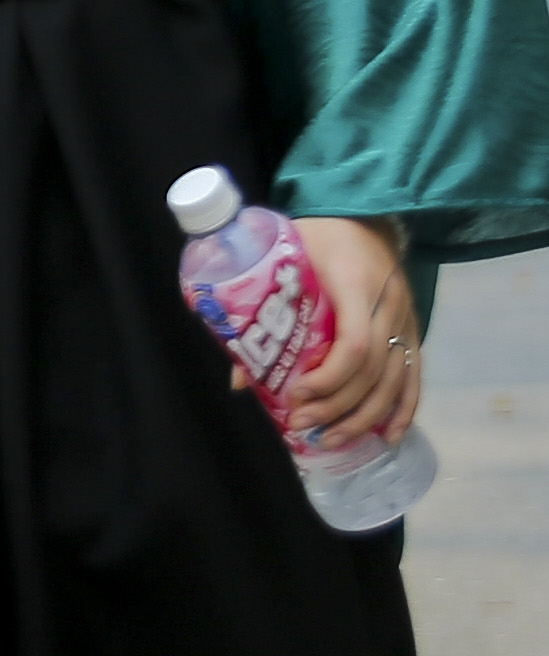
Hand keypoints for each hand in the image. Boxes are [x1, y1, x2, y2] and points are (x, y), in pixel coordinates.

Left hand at [280, 216, 422, 449]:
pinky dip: (403, 409)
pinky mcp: (412, 330)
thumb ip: (262, 309)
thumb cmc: (316, 236)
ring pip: (394, 380)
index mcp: (355, 283)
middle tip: (302, 425)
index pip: (354, 343)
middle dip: (337, 405)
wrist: (364, 214)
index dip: (328, 378)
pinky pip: (414, 375)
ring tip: (330, 440)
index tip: (295, 394)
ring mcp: (406, 320)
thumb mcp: (284, 258)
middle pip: (373, 370)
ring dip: (363, 417)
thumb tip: (241, 377)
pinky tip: (388, 436)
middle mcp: (389, 305)